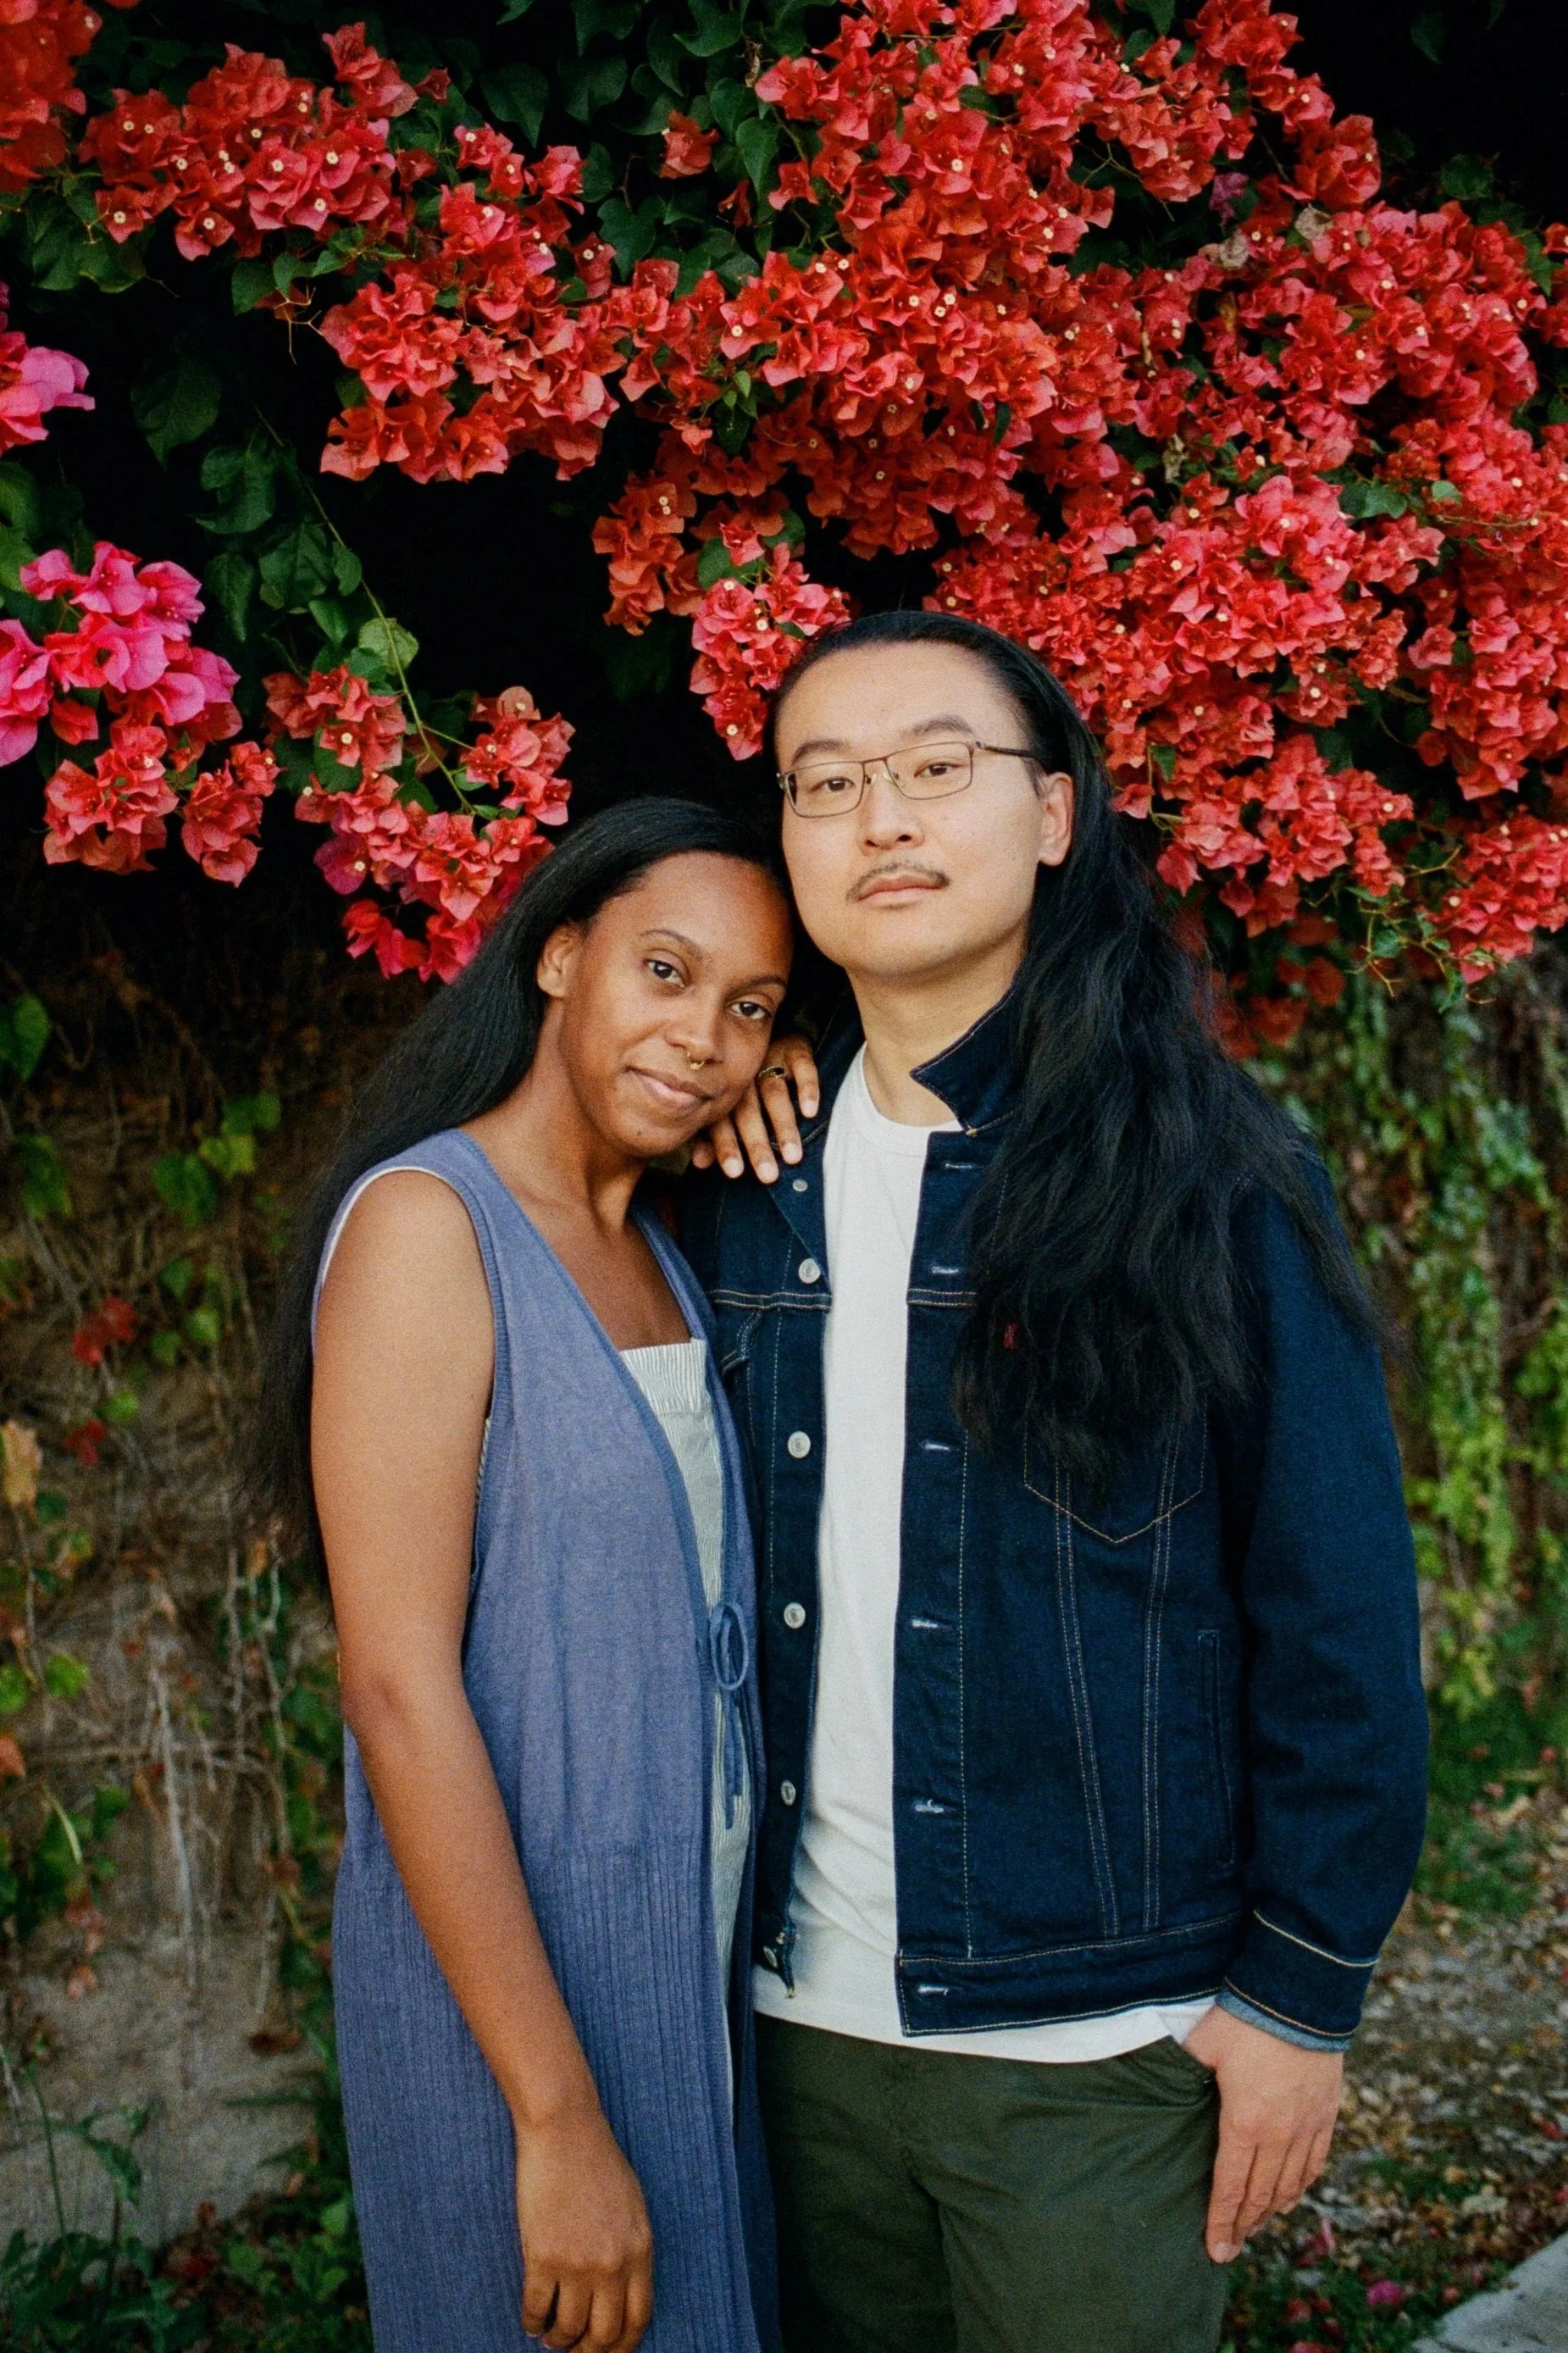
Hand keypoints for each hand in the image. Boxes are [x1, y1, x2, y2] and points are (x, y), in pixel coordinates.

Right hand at [515, 2098, 653, 2350]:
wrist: (564, 2129)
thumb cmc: (597, 2162)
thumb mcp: (632, 2207)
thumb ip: (631, 2251)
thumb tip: (620, 2295)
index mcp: (641, 2250)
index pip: (637, 2319)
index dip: (622, 2346)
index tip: (609, 2352)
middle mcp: (613, 2264)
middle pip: (604, 2333)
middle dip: (589, 2352)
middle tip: (577, 2352)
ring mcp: (577, 2262)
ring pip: (568, 2328)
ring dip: (558, 2340)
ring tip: (552, 2337)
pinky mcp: (542, 2256)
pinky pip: (536, 2308)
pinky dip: (532, 2322)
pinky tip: (532, 2321)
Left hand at [690, 1033, 820, 1183]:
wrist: (763, 1027)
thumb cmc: (742, 1079)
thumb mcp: (725, 1103)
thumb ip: (711, 1135)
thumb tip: (699, 1163)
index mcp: (724, 1090)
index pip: (722, 1120)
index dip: (726, 1146)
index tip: (735, 1173)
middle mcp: (744, 1074)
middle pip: (748, 1112)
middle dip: (757, 1145)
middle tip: (768, 1175)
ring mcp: (768, 1058)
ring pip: (774, 1094)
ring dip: (783, 1126)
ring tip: (793, 1156)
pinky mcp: (794, 1046)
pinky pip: (801, 1065)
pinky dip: (806, 1087)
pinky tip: (811, 1111)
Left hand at [1183, 2006, 1342, 2263]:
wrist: (1299, 1998)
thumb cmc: (1242, 2021)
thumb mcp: (1203, 2048)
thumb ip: (1184, 2076)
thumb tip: (1158, 2086)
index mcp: (1243, 2123)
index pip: (1229, 2188)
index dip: (1221, 2223)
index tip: (1216, 2251)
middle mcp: (1278, 2136)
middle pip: (1259, 2195)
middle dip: (1243, 2226)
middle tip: (1230, 2248)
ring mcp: (1306, 2128)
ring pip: (1289, 2186)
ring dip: (1270, 2211)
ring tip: (1254, 2227)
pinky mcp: (1326, 2115)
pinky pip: (1315, 2165)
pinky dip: (1300, 2188)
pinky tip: (1289, 2198)